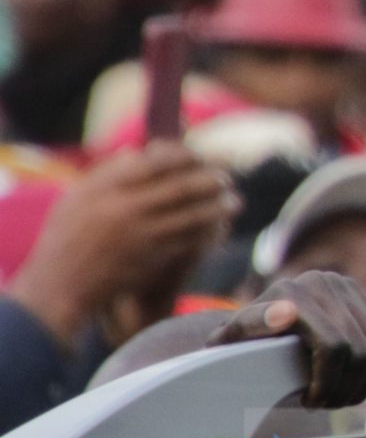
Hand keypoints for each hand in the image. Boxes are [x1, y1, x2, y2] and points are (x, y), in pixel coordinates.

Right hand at [6, 144, 236, 348]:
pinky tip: (218, 229)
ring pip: (191, 215)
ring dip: (217, 207)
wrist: (59, 286)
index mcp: (105, 188)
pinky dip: (207, 233)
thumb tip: (138, 152)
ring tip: (234, 201)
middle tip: (226, 177)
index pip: (155, 162)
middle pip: (180, 186)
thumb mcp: (75, 199)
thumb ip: (106, 175)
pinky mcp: (149, 258)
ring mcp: (139, 235)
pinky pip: (188, 241)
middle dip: (210, 180)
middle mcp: (123, 208)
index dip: (184, 156)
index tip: (198, 155)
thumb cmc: (64, 239)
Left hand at [210, 271, 365, 408]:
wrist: (264, 318)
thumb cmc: (243, 339)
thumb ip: (242, 332)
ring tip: (339, 396)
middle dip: (342, 390)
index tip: (310, 400)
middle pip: (358, 354)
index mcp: (291, 293)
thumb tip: (282, 315)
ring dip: (364, 383)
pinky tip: (360, 382)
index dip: (326, 379)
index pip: (332, 346)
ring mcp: (350, 290)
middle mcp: (326, 284)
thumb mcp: (230, 338)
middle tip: (322, 404)